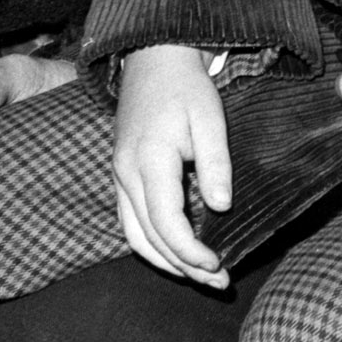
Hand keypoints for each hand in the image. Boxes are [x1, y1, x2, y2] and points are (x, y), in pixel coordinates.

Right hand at [111, 46, 231, 287]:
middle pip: (149, 238)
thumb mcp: (209, 117)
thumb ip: (215, 162)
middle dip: (183, 267)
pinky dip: (154, 244)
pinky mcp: (123, 176)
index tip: (219, 265)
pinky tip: (179, 253)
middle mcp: (126, 174)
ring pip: (135, 236)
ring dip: (166, 261)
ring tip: (202, 276)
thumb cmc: (186, 87)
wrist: (154, 59)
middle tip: (220, 282)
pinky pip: (132, 222)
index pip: (165, 223)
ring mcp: (120, 176)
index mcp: (147, 160)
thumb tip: (221, 207)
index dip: (190, 252)